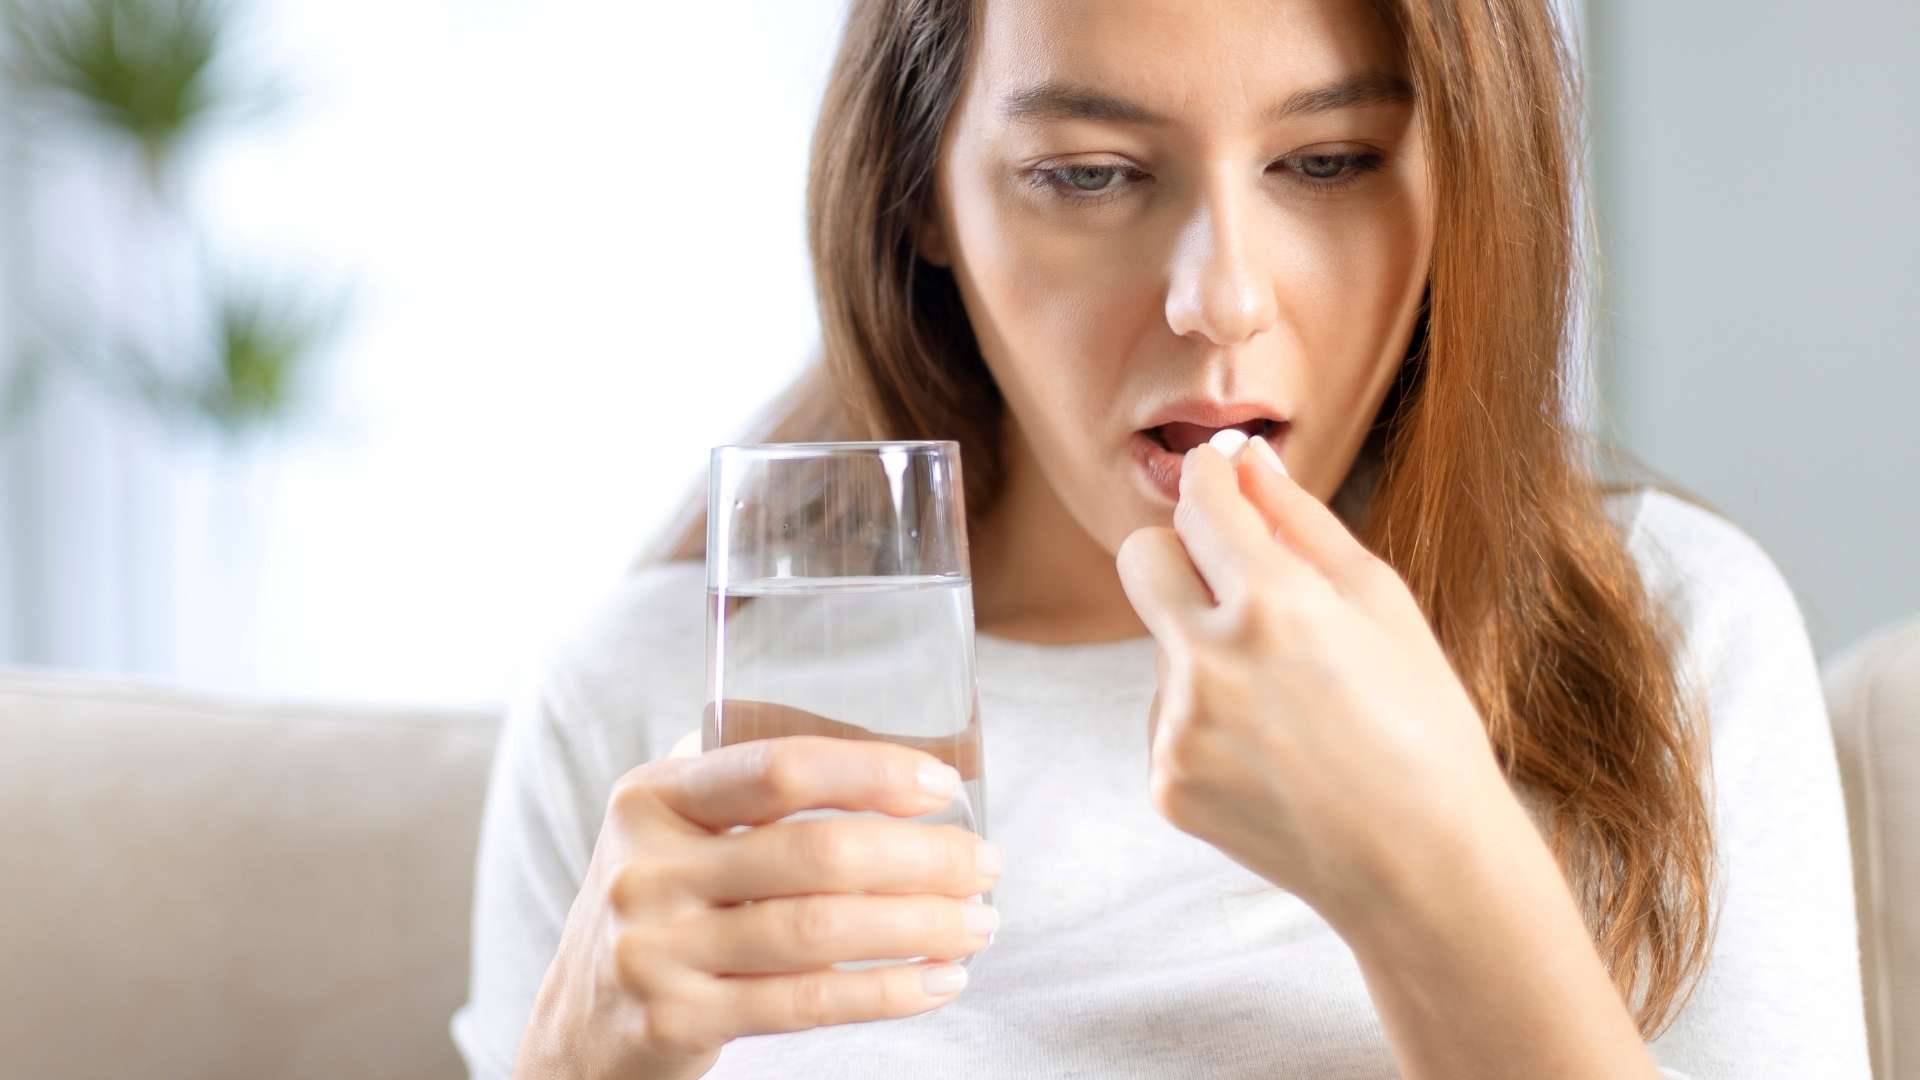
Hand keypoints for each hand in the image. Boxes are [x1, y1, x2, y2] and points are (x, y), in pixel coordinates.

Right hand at [513, 728, 1001, 1079]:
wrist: (578, 1023)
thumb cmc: (662, 901)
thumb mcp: (675, 826)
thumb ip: (751, 780)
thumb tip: (901, 752)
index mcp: (654, 795)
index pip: (779, 766)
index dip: (872, 770)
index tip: (944, 785)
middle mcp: (646, 868)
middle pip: (817, 852)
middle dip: (924, 857)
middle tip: (988, 864)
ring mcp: (655, 949)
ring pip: (820, 931)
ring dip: (922, 925)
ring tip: (981, 923)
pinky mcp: (675, 1021)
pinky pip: (806, 1004)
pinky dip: (888, 991)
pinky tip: (940, 980)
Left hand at [1113, 435, 1518, 928]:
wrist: (1423, 867)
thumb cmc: (1423, 727)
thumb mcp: (1381, 605)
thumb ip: (1298, 522)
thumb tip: (1243, 459)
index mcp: (1272, 605)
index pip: (1198, 504)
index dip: (1209, 480)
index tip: (1218, 476)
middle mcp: (1209, 663)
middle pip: (1140, 558)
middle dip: (1178, 550)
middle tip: (1234, 578)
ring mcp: (1179, 730)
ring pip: (1163, 647)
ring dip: (1207, 652)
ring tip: (1290, 707)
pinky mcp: (1166, 782)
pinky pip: (1169, 718)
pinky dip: (1209, 721)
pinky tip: (1272, 754)